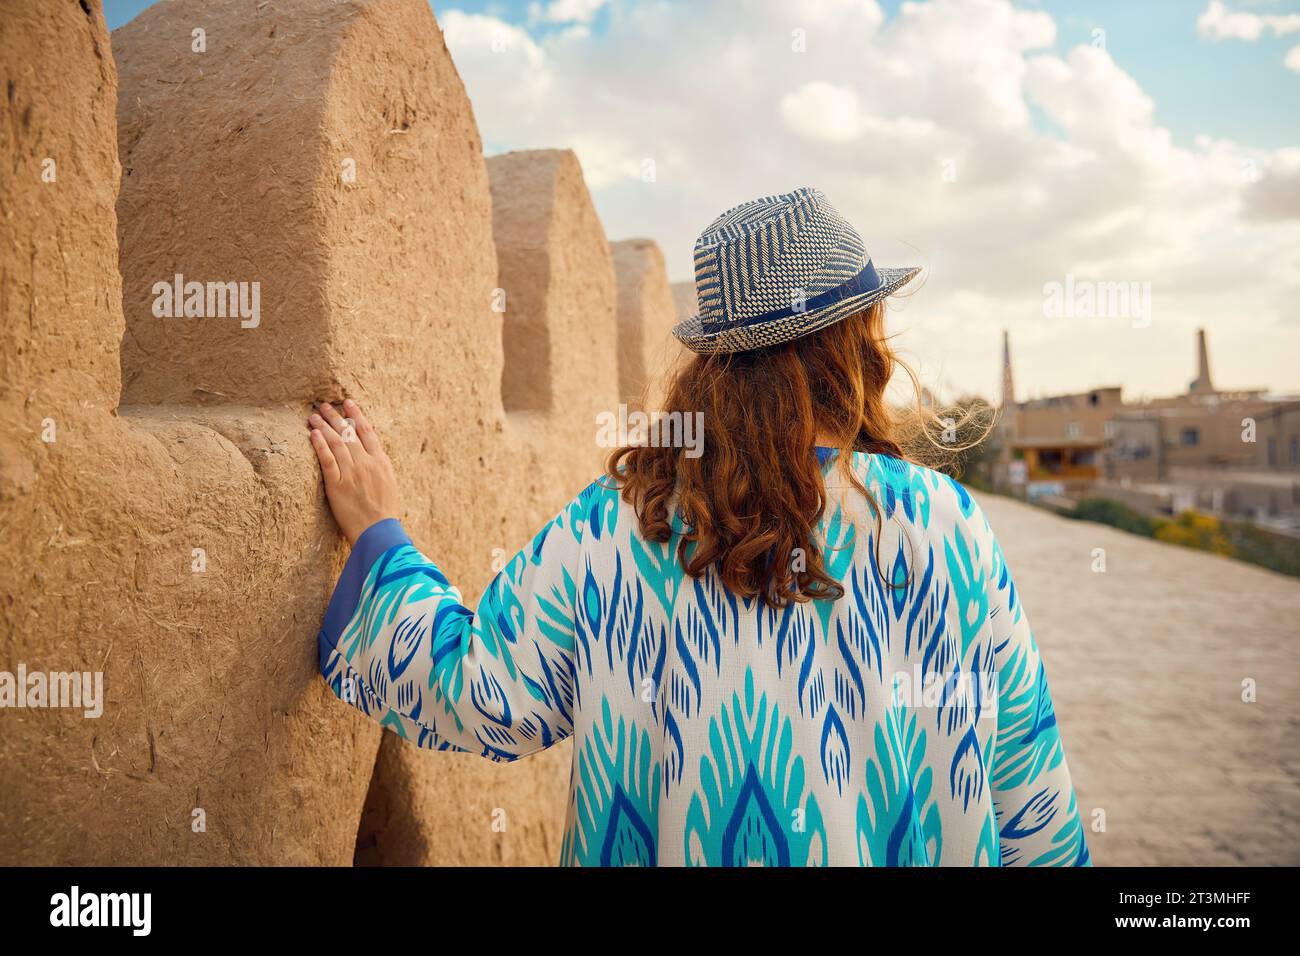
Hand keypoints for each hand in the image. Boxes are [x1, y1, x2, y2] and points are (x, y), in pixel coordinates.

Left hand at [307, 399, 400, 544]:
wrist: (378, 532)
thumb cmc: (384, 512)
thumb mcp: (389, 484)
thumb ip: (379, 467)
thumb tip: (371, 454)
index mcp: (381, 462)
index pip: (367, 432)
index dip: (357, 416)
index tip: (348, 403)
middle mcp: (366, 464)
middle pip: (348, 433)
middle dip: (335, 416)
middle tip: (324, 404)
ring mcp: (352, 473)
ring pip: (336, 443)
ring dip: (324, 426)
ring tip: (313, 416)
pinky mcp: (337, 485)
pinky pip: (327, 460)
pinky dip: (320, 445)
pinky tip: (313, 434)